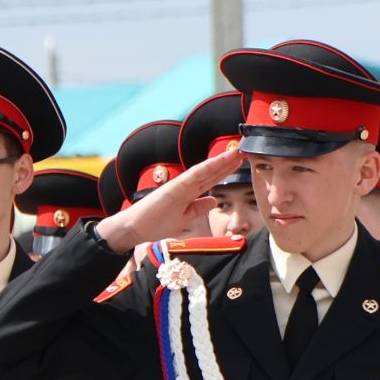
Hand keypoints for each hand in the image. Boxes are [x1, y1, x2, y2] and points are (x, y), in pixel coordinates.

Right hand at [95, 148, 245, 253]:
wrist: (135, 228)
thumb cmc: (155, 223)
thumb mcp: (184, 218)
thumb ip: (198, 209)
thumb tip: (214, 201)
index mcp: (189, 193)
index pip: (211, 179)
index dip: (226, 170)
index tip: (241, 162)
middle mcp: (186, 186)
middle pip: (211, 172)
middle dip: (228, 162)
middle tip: (245, 151)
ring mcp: (180, 185)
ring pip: (205, 170)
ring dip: (222, 161)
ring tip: (237, 152)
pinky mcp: (174, 188)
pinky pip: (194, 176)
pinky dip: (207, 167)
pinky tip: (219, 161)